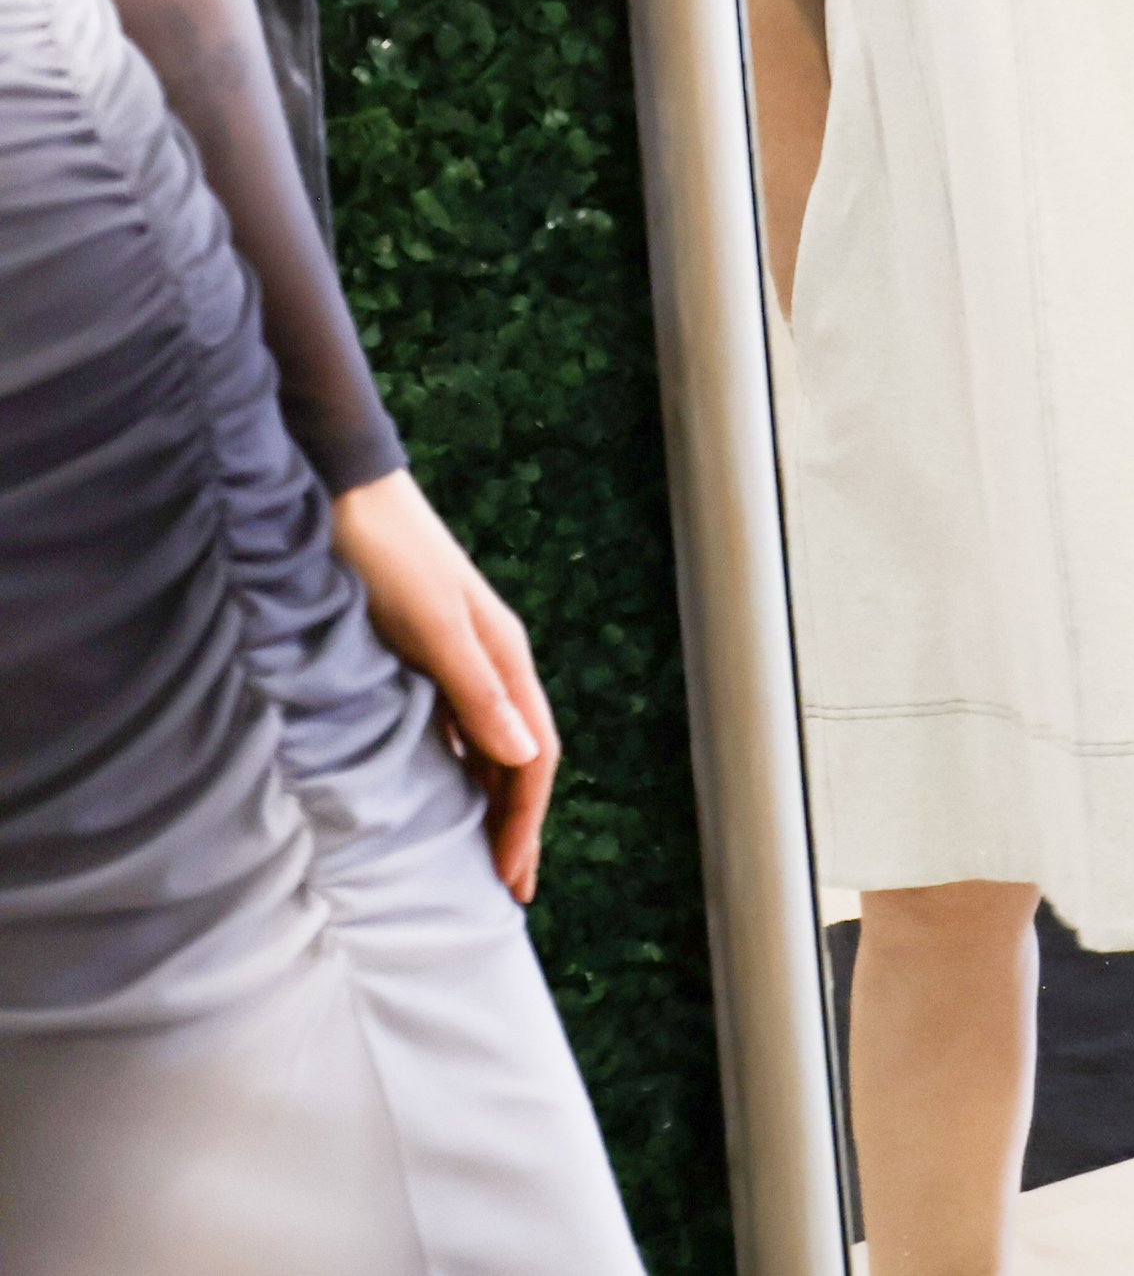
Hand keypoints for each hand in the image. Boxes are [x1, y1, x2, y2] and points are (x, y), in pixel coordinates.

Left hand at [331, 468, 559, 903]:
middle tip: (510, 892)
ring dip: (491, 803)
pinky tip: (440, 795)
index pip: (533, 757)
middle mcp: (490, 662)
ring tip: (482, 858)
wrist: (345, 496)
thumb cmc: (389, 559)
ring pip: (488, 747)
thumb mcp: (435, 628)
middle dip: (519, 825)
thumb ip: (479, 693)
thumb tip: (527, 759)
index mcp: (504, 657)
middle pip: (518, 758)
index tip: (507, 882)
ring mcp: (458, 658)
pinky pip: (454, 731)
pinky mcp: (422, 656)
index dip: (526, 823)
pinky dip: (458, 772)